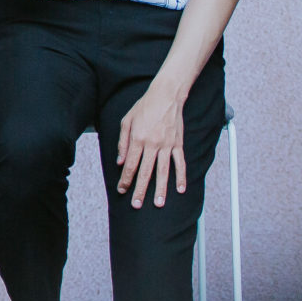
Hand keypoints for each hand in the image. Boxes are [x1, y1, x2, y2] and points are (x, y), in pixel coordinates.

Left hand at [115, 86, 187, 208]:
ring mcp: (167, 145)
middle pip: (145, 171)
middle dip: (140, 190)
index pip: (130, 164)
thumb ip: (123, 142)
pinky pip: (180, 163)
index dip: (125, 179)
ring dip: (161, 188)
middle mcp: (153, 144)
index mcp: (138, 139)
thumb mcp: (127, 121)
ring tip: (158, 203)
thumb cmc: (144, 107)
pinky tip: (180, 189)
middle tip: (136, 204)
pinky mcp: (178, 144)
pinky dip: (181, 176)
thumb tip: (120, 162)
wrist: (166, 95)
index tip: (122, 190)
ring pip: (163, 171)